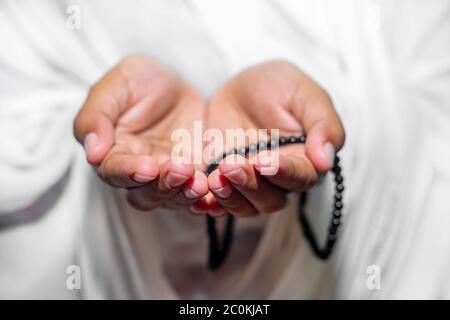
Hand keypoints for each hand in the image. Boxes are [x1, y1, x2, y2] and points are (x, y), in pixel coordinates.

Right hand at [74, 55, 208, 211]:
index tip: (146, 168)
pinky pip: (199, 194)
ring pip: (171, 198)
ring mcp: (168, 175)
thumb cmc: (142, 80)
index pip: (114, 172)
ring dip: (184, 194)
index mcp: (114, 151)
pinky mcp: (195, 175)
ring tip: (200, 182)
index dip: (129, 173)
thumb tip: (92, 152)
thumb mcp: (118, 83)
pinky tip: (214, 190)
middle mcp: (139, 171)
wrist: (179, 83)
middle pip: (144, 194)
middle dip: (162, 186)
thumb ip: (97, 115)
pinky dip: (206, 197)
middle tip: (180, 170)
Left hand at [203, 61, 344, 216]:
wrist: (239, 88)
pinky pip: (220, 202)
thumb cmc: (278, 86)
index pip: (301, 177)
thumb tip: (326, 161)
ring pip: (246, 206)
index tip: (266, 161)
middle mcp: (279, 179)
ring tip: (215, 177)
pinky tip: (202, 192)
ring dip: (231, 196)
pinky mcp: (225, 183)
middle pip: (272, 198)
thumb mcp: (303, 92)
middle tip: (232, 164)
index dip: (284, 172)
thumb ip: (322, 123)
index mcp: (305, 159)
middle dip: (252, 184)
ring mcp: (251, 184)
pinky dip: (211, 202)